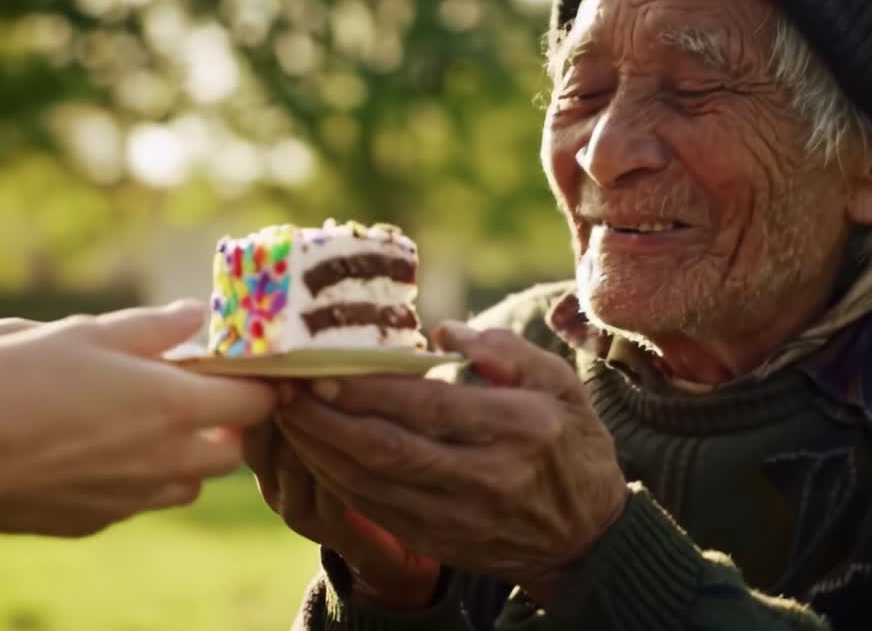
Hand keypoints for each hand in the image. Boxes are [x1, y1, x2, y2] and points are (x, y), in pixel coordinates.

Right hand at [0, 301, 277, 536]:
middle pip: (231, 452)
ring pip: (191, 484)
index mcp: (176, 405)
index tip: (243, 370)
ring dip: (188, 457)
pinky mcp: (102, 520)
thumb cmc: (20, 381)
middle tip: (197, 397)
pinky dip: (143, 479)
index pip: (254, 403)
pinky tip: (104, 455)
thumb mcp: (88, 333)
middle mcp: (169, 458)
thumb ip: (154, 327)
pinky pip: (143, 501)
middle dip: (227, 426)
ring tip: (151, 427)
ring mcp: (137, 495)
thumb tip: (197, 313)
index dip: (256, 385)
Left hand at [274, 322, 628, 603]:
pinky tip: (315, 453)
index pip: (430, 406)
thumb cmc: (570, 444)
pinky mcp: (442, 541)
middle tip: (284, 388)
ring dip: (320, 451)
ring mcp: (464, 517)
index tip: (324, 366)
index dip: (369, 388)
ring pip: (373, 485)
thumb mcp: (561, 385)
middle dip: (326, 419)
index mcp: (522, 427)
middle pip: (389, 449)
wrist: (586, 537)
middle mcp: (491, 477)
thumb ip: (507, 352)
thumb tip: (446, 331)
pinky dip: (338, 481)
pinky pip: (377, 510)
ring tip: (287, 416)